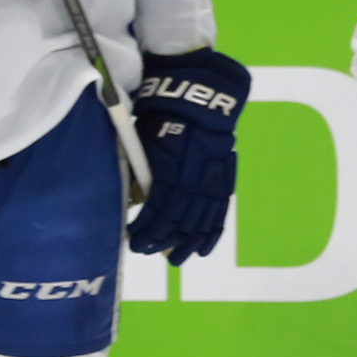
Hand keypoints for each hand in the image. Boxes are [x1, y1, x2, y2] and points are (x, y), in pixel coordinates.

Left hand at [127, 50, 251, 264]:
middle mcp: (195, 178)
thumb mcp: (143, 142)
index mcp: (172, 168)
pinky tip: (202, 250)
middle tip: (146, 252)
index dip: (146, 229)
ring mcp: (213, 179)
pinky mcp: (224, 179)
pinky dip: (211, 233)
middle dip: (162, 240)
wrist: (198, 97)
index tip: (132, 241)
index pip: (158, 209)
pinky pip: (220, 212)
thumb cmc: (161, 118)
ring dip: (186, 242)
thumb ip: (139, 173)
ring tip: (174, 258)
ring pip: (201, 221)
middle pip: (179, 220)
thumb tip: (135, 203)